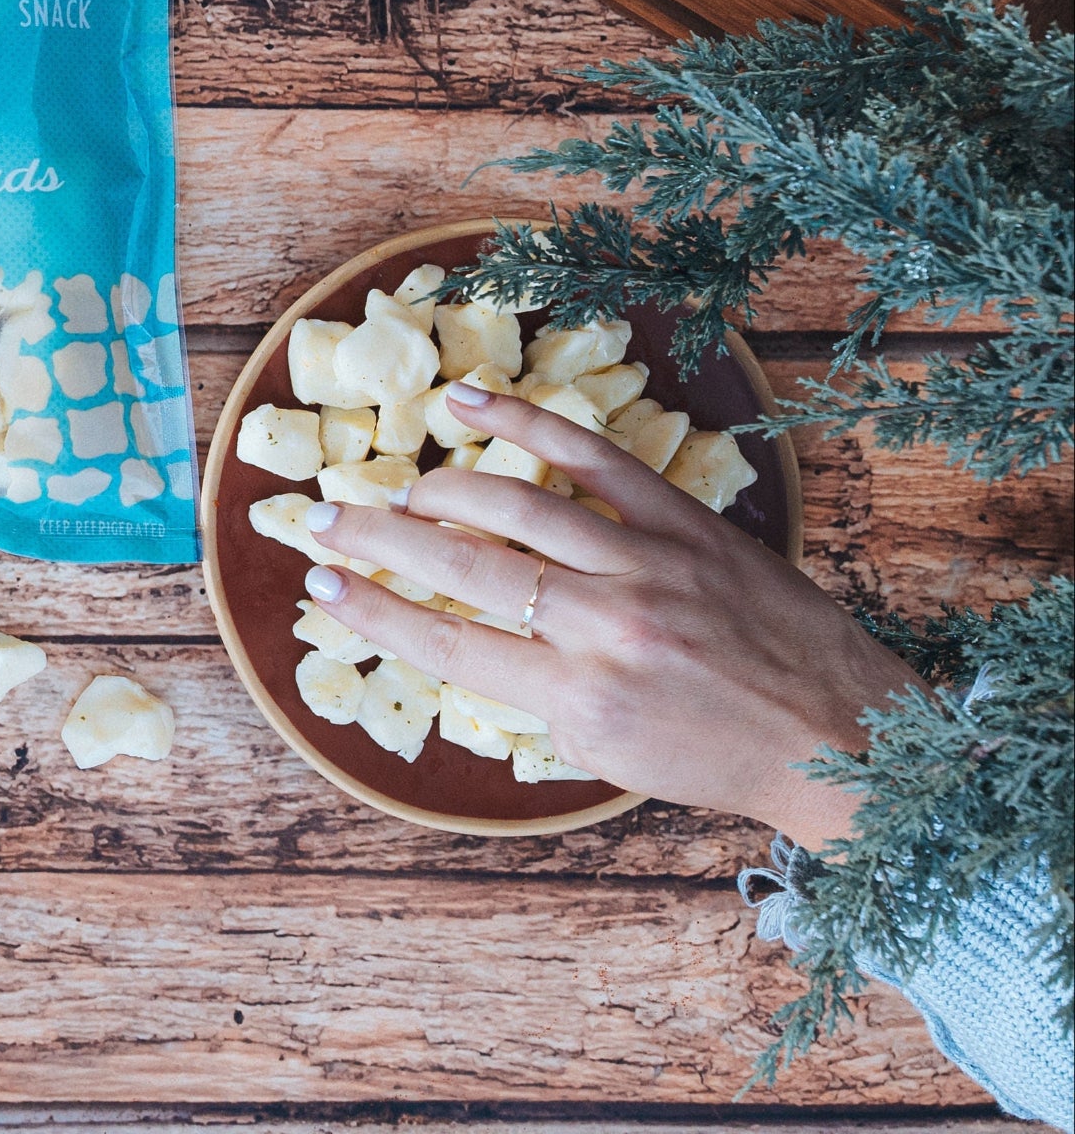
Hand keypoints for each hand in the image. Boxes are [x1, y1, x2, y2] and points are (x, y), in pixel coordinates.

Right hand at [302, 382, 924, 850]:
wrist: (838, 736)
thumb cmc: (715, 757)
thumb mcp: (607, 757)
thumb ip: (533, 699)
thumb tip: (467, 640)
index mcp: (579, 697)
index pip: (448, 646)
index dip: (375, 612)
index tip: (323, 585)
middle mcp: (604, 625)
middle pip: (462, 567)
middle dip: (378, 541)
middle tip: (321, 521)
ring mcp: (644, 562)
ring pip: (513, 505)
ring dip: (438, 490)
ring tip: (394, 488)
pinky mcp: (681, 519)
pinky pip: (589, 457)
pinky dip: (522, 423)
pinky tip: (467, 403)